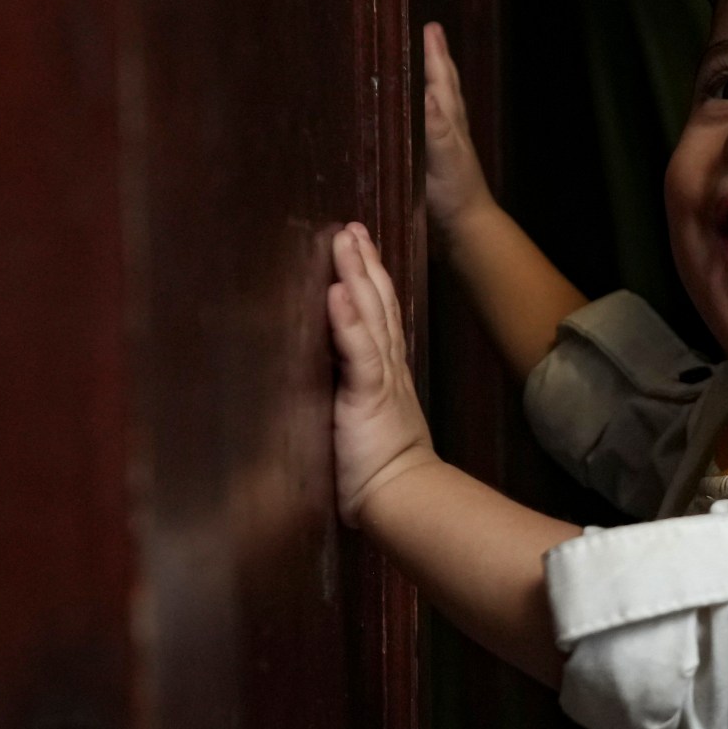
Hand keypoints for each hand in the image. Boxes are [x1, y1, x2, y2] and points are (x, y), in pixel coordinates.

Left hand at [327, 221, 433, 524]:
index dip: (368, 282)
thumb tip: (325, 395)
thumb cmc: (379, 476)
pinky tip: (339, 289)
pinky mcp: (369, 394)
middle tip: (351, 228)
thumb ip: (348, 404)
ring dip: (357, 275)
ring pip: (371, 316)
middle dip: (364, 264)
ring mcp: (381, 379)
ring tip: (346, 240)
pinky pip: (359, 351)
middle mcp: (388, 369)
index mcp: (385, 377)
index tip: (357, 248)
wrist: (402, 500)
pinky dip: (349, 319)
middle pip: (379, 305)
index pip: (378, 319)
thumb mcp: (361, 428)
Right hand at [420, 21, 497, 250]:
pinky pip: (425, 127)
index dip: (433, 54)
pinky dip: (421, 113)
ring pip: (438, 104)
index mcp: (450, 121)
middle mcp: (449, 128)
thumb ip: (436, 125)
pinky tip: (414, 117)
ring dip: (430, 82)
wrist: (466, 232)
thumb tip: (429, 92)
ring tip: (423, 66)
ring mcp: (443, 146)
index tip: (430, 27)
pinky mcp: (435, 164)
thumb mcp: (444, 156)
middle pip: (443, 85)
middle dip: (436, 59)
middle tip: (431, 34)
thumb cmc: (455, 194)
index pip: (440, 79)